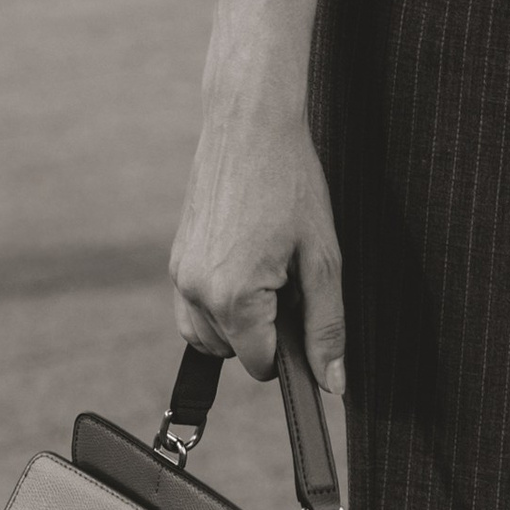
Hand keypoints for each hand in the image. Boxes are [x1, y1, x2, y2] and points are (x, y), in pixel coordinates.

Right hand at [169, 95, 346, 391]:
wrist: (249, 125)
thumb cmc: (291, 184)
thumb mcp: (322, 258)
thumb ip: (326, 326)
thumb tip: (332, 384)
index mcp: (233, 298)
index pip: (262, 365)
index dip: (292, 348)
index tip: (306, 310)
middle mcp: (196, 292)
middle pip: (235, 353)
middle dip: (266, 330)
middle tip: (290, 276)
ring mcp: (180, 274)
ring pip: (209, 335)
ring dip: (240, 322)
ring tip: (269, 270)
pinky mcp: (176, 258)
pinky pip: (193, 308)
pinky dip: (220, 304)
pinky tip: (247, 264)